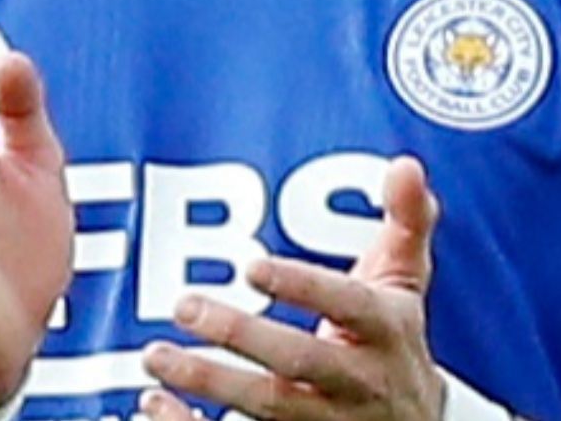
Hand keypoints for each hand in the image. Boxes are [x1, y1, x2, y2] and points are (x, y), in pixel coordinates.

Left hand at [140, 156, 443, 420]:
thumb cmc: (392, 342)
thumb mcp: (405, 284)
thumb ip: (405, 221)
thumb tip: (405, 165)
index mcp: (386, 330)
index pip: (348, 305)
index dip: (303, 286)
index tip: (251, 265)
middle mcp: (360, 382)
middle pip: (298, 362)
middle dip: (240, 335)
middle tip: (183, 305)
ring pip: (267, 408)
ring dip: (210, 383)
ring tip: (156, 356)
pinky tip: (156, 405)